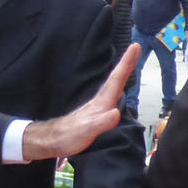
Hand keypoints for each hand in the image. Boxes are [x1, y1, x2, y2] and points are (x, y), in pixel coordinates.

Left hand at [20, 43, 140, 160]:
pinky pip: (111, 94)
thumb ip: (101, 123)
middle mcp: (100, 101)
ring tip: (130, 61)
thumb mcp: (87, 132)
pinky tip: (118, 88)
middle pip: (116, 78)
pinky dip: (117, 85)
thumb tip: (116, 112)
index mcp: (101, 103)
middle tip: (136, 46)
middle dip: (126, 63)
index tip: (135, 46)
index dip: (126, 64)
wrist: (52, 141)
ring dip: (122, 72)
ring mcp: (97, 106)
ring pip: (113, 84)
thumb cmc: (69, 137)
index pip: (116, 80)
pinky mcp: (95, 112)